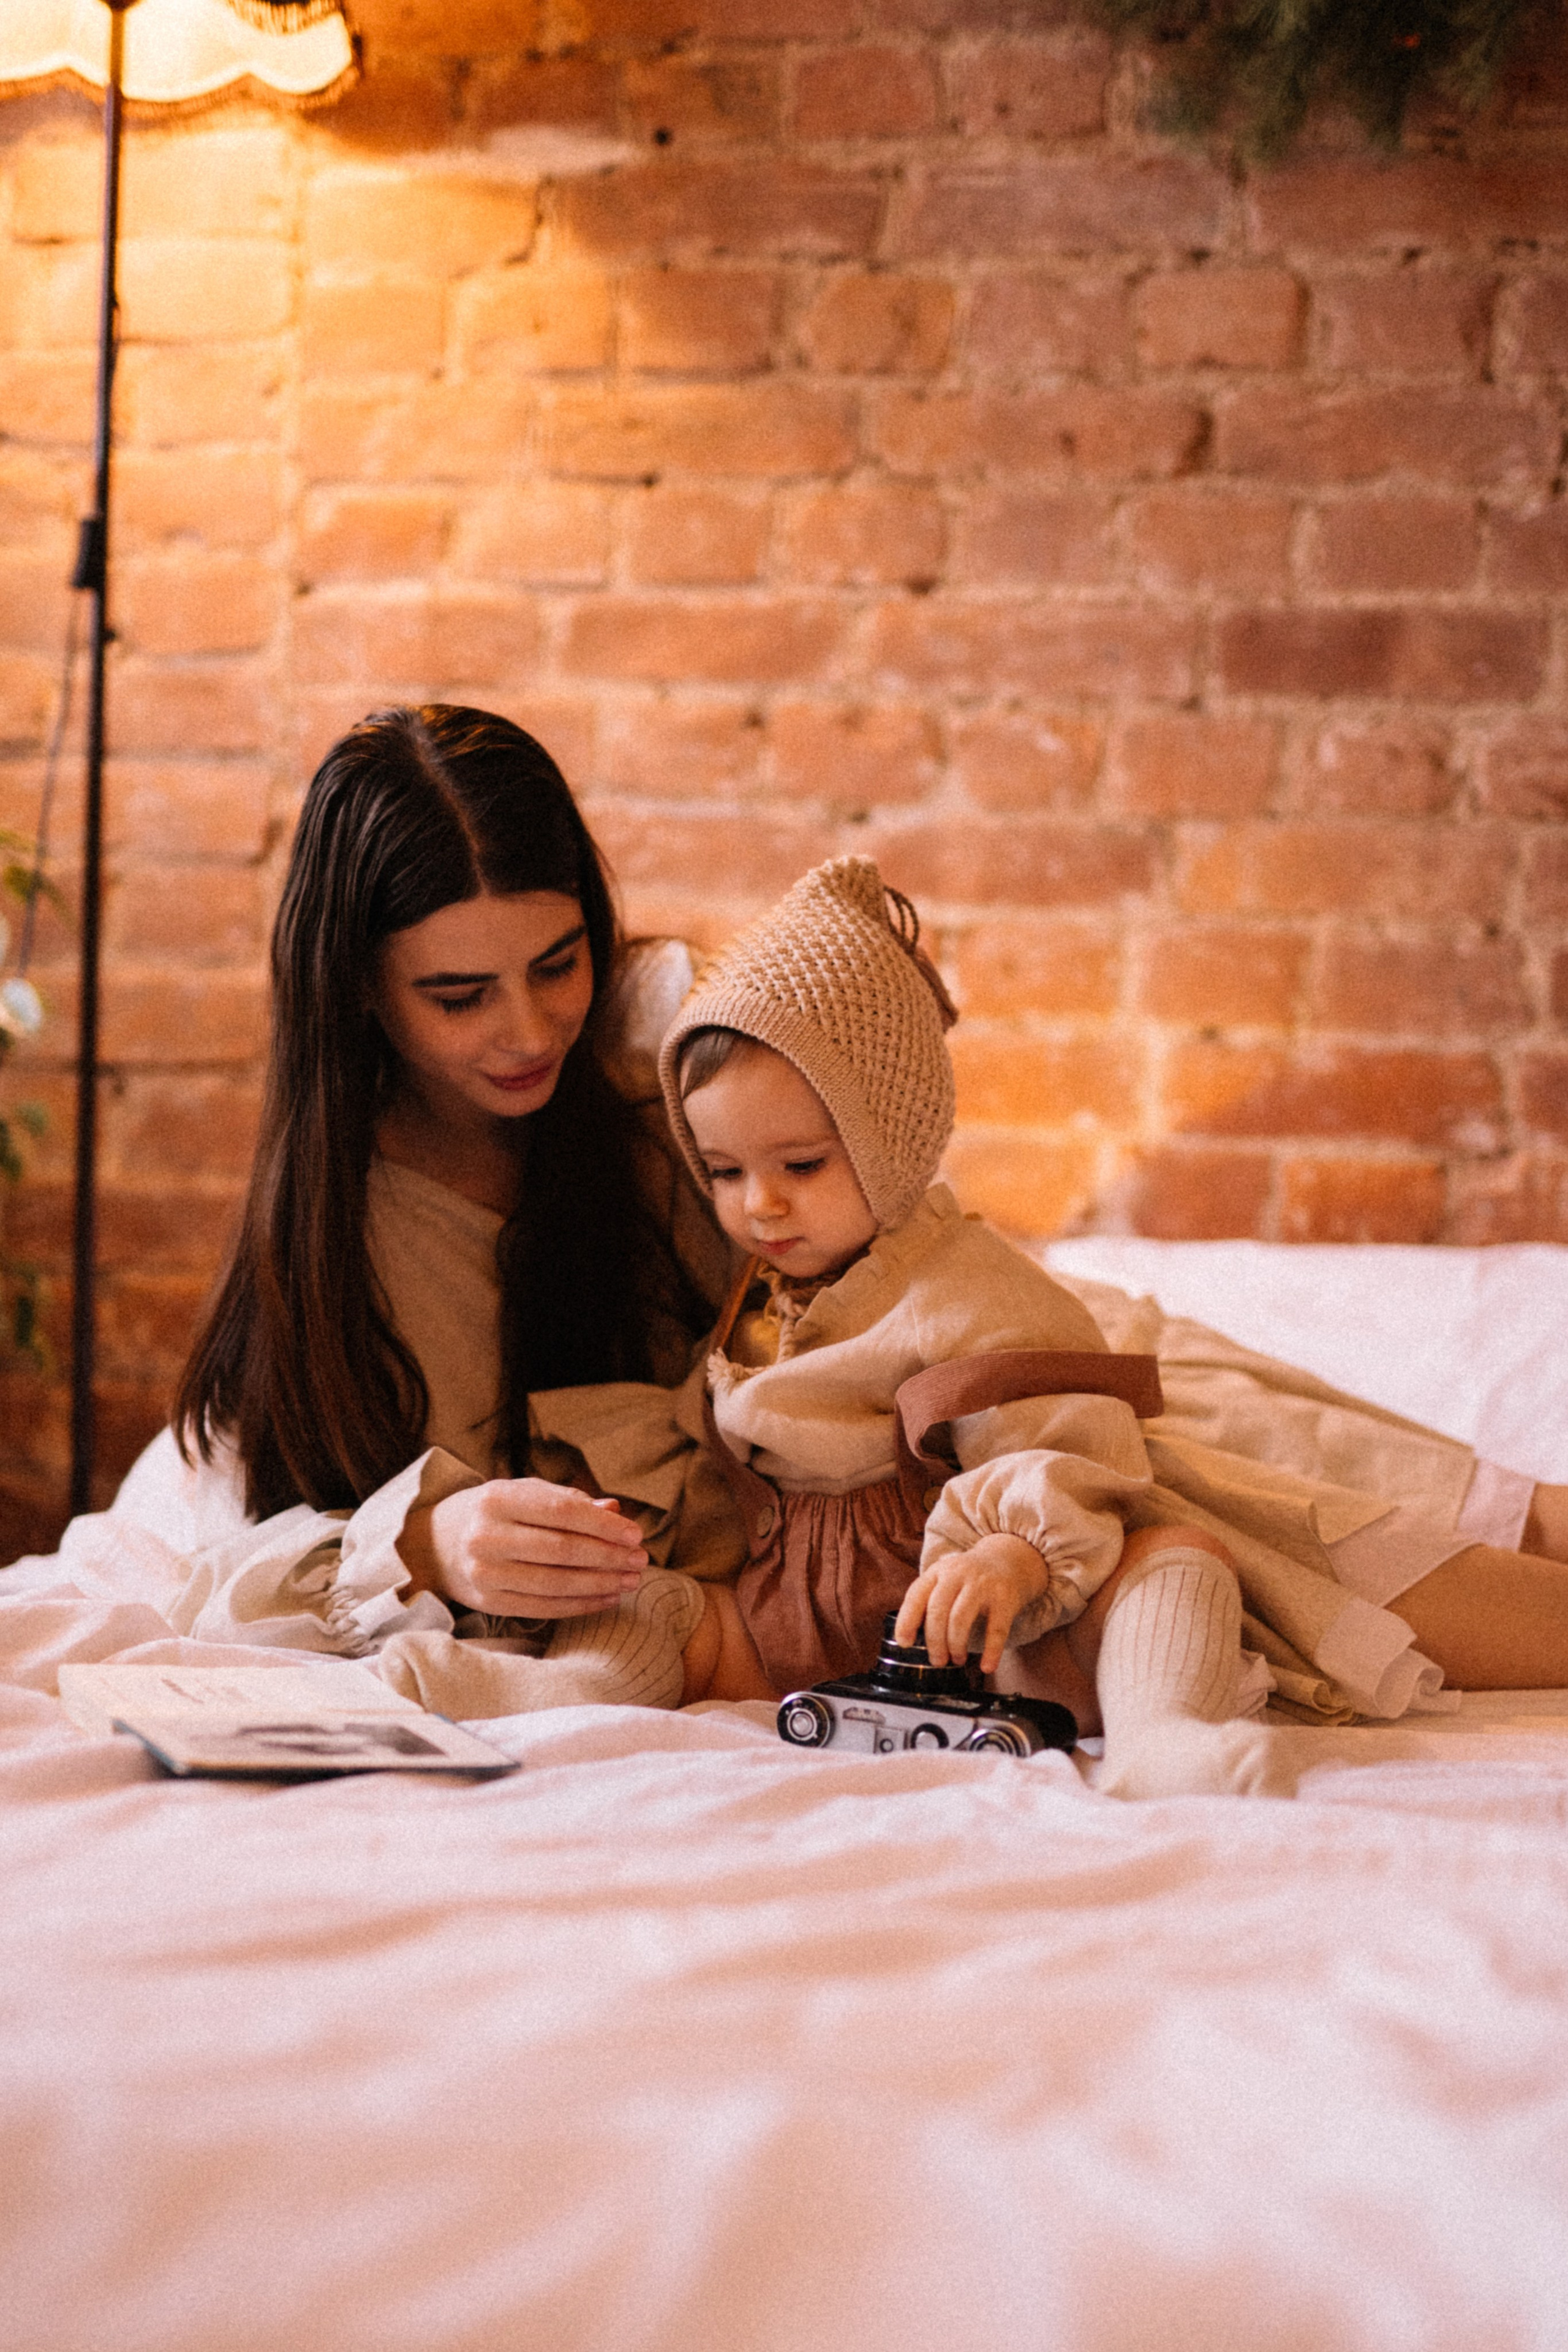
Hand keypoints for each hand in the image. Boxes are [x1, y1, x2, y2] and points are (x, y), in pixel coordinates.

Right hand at [404, 1478, 648, 1617]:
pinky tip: (607, 1598)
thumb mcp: (524, 1494)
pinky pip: (544, 1607)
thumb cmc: (495, 1513)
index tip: (636, 1533)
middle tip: (640, 1560)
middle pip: (562, 1550)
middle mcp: (487, 1536)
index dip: (603, 1525)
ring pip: (555, 1583)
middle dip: (609, 1557)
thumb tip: (616, 1511)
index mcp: (498, 1499)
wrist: (436, 1544)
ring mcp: (485, 1573)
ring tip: (630, 1581)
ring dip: (601, 1584)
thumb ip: (569, 1501)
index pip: (562, 1512)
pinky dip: (581, 1605)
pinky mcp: (489, 1603)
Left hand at [894, 1532, 1051, 1674]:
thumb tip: (910, 1638)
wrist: (1009, 1559)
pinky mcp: (1005, 1598)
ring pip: (960, 1619)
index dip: (907, 1620)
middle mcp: (957, 1575)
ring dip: (955, 1645)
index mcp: (938, 1572)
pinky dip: (991, 1651)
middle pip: (937, 1611)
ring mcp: (982, 1585)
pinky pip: (996, 1629)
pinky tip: (987, 1667)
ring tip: (957, 1659)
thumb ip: (928, 1600)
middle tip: (938, 1660)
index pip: (916, 1595)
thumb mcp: (945, 1579)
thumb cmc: (969, 1579)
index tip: (904, 1643)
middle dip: (934, 1641)